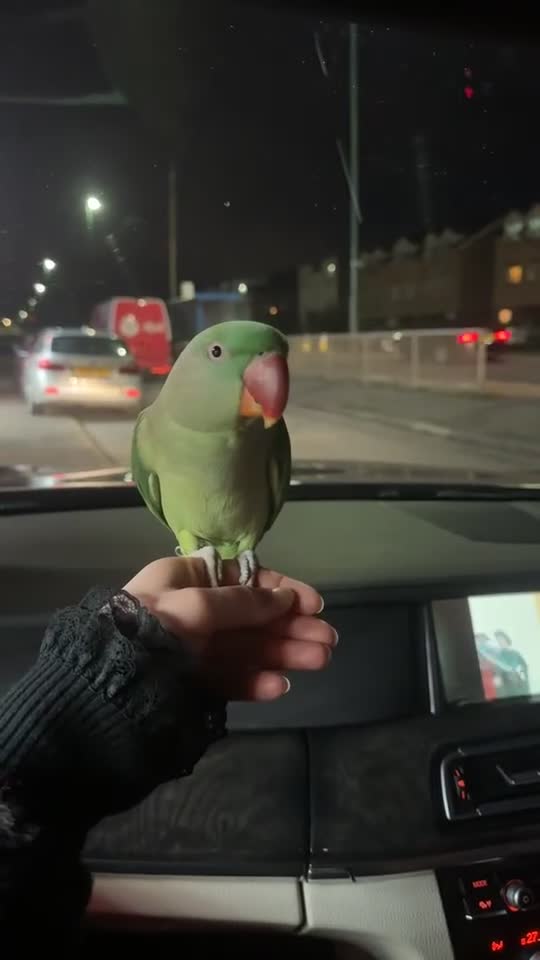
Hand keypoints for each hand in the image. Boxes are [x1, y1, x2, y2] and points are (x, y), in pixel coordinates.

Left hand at [124, 556, 335, 701]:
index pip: (245, 579)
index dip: (282, 591)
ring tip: (319, 661)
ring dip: (285, 653)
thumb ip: (244, 602)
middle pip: (253, 617)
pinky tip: (279, 686)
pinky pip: (232, 678)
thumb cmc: (152, 630)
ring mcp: (195, 650)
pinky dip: (256, 682)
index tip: (315, 604)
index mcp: (186, 579)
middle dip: (292, 627)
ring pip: (249, 649)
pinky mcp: (194, 683)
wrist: (108, 686)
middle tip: (328, 641)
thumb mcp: (197, 605)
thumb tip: (285, 599)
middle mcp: (194, 611)